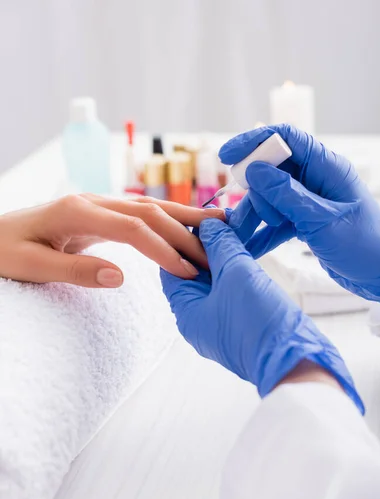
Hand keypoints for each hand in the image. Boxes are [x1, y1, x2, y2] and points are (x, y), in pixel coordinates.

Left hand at [0, 194, 223, 287]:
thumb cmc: (3, 252)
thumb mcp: (32, 267)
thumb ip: (76, 271)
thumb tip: (120, 277)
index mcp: (76, 212)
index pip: (133, 228)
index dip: (164, 249)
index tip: (187, 271)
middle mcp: (91, 201)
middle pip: (149, 211)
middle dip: (185, 229)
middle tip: (219, 248)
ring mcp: (95, 204)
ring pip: (148, 207)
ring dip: (182, 217)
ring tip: (216, 227)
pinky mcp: (97, 213)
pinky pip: (138, 214)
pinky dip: (165, 221)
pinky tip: (183, 229)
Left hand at [161, 218, 362, 412]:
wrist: (297, 361)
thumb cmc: (259, 320)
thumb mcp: (236, 273)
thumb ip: (220, 245)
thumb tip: (207, 226)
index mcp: (186, 312)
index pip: (171, 268)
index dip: (181, 239)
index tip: (198, 217)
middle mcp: (199, 319)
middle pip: (193, 273)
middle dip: (206, 245)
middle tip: (221, 217)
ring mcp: (221, 322)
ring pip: (217, 280)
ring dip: (226, 255)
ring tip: (237, 227)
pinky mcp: (242, 321)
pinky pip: (234, 290)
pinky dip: (239, 269)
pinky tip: (249, 248)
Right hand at [220, 125, 379, 309]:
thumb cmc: (363, 245)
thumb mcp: (321, 220)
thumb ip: (287, 195)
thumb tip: (255, 170)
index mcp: (326, 167)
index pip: (286, 138)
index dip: (254, 142)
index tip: (227, 156)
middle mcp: (314, 179)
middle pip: (270, 172)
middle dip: (254, 195)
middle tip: (246, 220)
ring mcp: (307, 200)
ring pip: (268, 199)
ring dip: (253, 218)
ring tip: (239, 239)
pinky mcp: (303, 221)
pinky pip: (274, 222)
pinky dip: (261, 235)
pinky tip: (248, 249)